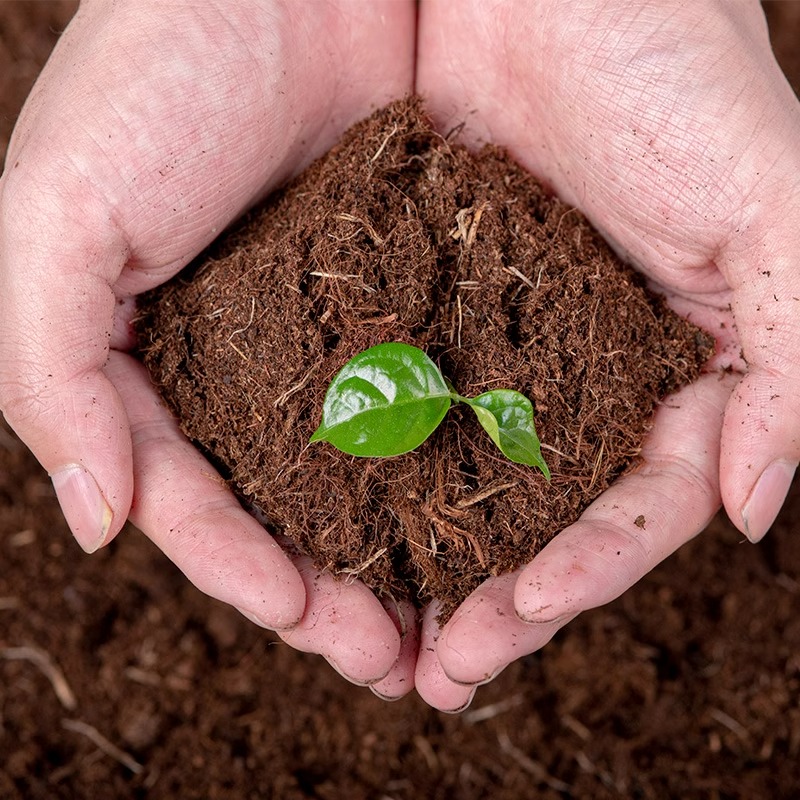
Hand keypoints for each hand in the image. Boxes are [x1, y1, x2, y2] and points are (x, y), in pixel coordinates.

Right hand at [0, 0, 414, 685]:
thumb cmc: (156, 74)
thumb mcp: (60, 219)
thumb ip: (52, 373)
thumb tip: (93, 522)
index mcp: (160, 364)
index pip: (197, 500)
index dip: (243, 570)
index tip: (304, 621)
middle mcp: (251, 365)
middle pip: (291, 509)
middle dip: (334, 593)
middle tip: (390, 662)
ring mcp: (338, 336)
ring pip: (368, 475)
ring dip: (400, 557)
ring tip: (442, 628)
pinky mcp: (412, 297)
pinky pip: (432, 402)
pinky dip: (450, 467)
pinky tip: (484, 520)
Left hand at [414, 0, 799, 708]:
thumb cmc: (675, 68)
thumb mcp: (770, 202)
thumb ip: (793, 358)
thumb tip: (758, 511)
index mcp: (673, 369)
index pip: (638, 506)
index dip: (589, 571)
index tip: (521, 617)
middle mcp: (587, 373)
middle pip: (545, 517)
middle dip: (499, 600)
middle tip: (441, 673)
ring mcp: (504, 347)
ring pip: (468, 483)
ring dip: (431, 564)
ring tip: (380, 636)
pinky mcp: (430, 308)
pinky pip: (401, 406)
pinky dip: (379, 472)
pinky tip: (340, 523)